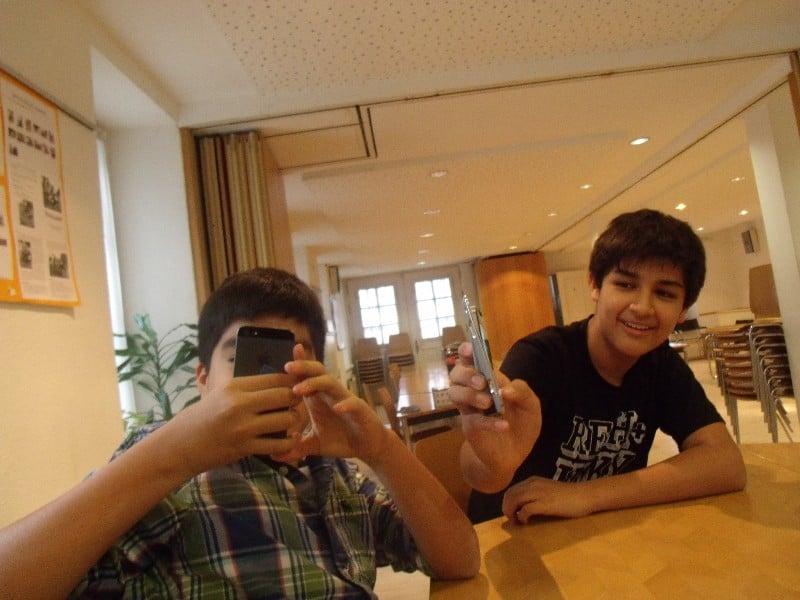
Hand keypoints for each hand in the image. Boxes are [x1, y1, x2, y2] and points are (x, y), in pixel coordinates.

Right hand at [161, 371, 304, 477]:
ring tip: (291, 422)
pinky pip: (277, 444)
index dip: (291, 381)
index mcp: (234, 386)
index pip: (274, 378)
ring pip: (285, 419)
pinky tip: (287, 441)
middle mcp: (239, 404)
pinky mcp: (244, 447)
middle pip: (284, 396)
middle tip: (297, 403)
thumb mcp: (219, 393)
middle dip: (296, 399)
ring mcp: (242, 427)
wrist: (179, 446)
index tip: (297, 385)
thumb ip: (244, 388)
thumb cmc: (201, 417)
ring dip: (293, 421)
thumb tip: (273, 380)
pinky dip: (287, 443)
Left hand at [280, 359, 391, 462]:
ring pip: (331, 383)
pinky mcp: (360, 410)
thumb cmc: (341, 439)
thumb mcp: (314, 445)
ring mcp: (345, 400)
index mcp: (318, 399)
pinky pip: (353, 403)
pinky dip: (345, 404)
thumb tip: (274, 456)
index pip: (306, 377)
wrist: (367, 447)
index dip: (297, 366)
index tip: (283, 360)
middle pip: (317, 372)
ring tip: (299, 390)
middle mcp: (330, 395)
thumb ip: (296, 447)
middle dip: (303, 367)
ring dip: (315, 383)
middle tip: (287, 367)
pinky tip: (337, 408)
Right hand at [448, 342, 542, 472]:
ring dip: (470, 394)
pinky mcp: (470, 428)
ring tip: (488, 403)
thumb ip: (523, 391)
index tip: (470, 348)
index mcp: (488, 380)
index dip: (467, 351)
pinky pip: (472, 419)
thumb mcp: (531, 406)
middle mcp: (474, 391)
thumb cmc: (521, 425)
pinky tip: (504, 425)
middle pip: (456, 373)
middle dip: (466, 374)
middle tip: (482, 383)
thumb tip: (505, 389)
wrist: (515, 455)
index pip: (471, 360)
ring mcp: (469, 409)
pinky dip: (488, 421)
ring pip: (454, 393)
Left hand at [503, 476, 592, 521]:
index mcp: (532, 481)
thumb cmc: (568, 496)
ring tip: (517, 522)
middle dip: (506, 508)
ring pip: (514, 500)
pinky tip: (526, 522)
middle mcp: (532, 484)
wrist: (585, 495)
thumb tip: (520, 507)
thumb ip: (534, 495)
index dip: (507, 503)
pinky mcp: (545, 503)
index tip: (511, 513)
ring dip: (511, 512)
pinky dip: (522, 516)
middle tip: (512, 520)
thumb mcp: (546, 491)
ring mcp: (539, 493)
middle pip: (509, 495)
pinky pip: (526, 509)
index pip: (511, 490)